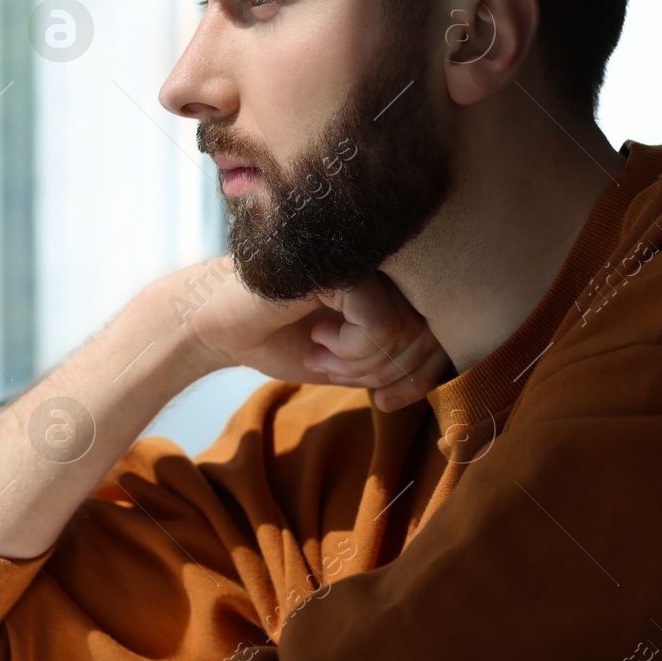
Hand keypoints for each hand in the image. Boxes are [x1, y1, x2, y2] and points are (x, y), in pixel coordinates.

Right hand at [168, 256, 451, 411]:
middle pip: (427, 336)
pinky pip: (379, 321)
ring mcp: (367, 259)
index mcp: (393, 285)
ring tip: (323, 350)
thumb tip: (439, 375)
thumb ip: (396, 365)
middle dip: (385, 374)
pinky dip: (352, 346)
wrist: (221, 327)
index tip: (384, 401)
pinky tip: (320, 335)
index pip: (440, 333)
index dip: (421, 377)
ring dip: (361, 361)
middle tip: (335, 368)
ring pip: (406, 330)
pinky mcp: (345, 264)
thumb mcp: (352, 364)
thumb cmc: (283, 339)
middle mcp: (387, 266)